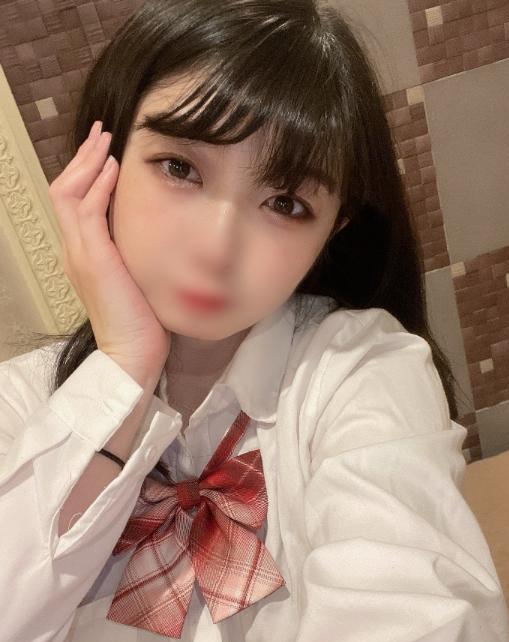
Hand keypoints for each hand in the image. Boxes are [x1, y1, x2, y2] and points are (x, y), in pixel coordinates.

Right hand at [48, 120, 171, 377]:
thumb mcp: (137, 280)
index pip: (73, 202)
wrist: (132, 354)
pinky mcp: (94, 260)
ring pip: (69, 193)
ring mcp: (80, 255)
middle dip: (83, 157)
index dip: (86, 173)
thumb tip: (156, 233)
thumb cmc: (141, 324)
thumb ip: (135, 255)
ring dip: (88, 162)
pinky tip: (114, 168)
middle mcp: (75, 251)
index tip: (105, 152)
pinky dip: (99, 186)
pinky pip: (88, 212)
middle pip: (64, 190)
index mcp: (83, 255)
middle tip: (101, 133)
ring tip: (105, 140)